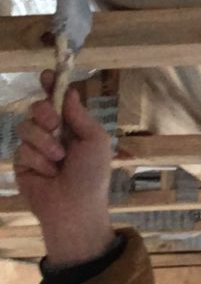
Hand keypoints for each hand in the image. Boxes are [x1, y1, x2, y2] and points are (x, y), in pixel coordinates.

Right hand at [14, 70, 115, 267]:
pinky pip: (22, 149)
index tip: (48, 75)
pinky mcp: (21, 164)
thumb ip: (80, 116)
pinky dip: (38, 160)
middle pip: (37, 108)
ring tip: (59, 160)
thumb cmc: (92, 175)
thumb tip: (70, 91)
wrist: (75, 208)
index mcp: (72, 127)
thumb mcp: (95, 141)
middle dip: (45, 113)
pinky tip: (48, 174)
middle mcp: (52, 134)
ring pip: (27, 127)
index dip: (51, 86)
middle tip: (55, 125)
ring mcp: (35, 149)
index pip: (58, 101)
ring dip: (45, 143)